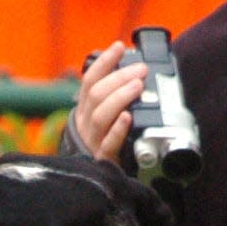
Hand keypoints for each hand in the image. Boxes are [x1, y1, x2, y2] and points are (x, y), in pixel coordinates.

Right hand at [72, 42, 147, 162]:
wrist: (92, 178)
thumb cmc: (105, 140)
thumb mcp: (104, 115)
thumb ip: (113, 96)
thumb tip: (136, 71)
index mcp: (86, 109)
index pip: (90, 80)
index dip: (104, 62)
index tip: (119, 46)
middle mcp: (86, 123)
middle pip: (96, 95)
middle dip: (119, 78)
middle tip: (140, 70)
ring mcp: (93, 141)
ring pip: (100, 116)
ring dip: (120, 97)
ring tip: (138, 86)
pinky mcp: (103, 159)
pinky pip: (108, 144)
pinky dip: (118, 129)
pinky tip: (128, 118)